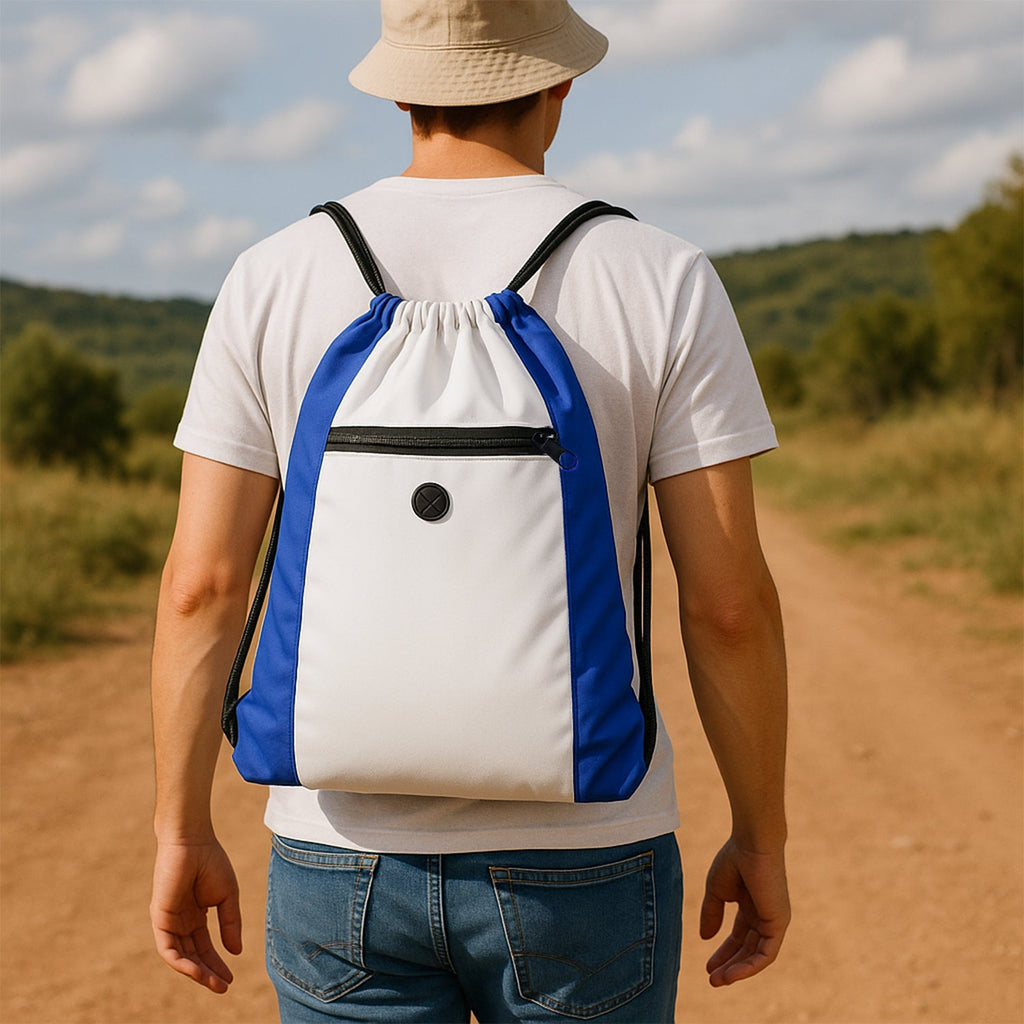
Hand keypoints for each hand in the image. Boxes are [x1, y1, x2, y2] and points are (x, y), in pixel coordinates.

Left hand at [150, 838, 242, 993]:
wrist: (193, 841)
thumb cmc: (211, 861)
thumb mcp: (227, 897)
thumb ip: (230, 923)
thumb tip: (236, 952)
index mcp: (196, 914)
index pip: (205, 945)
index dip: (218, 962)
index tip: (231, 977)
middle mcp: (181, 921)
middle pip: (194, 954)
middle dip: (209, 972)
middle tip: (224, 986)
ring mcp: (169, 921)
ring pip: (181, 957)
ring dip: (197, 973)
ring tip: (215, 984)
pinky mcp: (160, 919)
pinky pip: (168, 950)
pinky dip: (182, 963)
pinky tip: (198, 972)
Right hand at [700, 838, 789, 986]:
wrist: (751, 843)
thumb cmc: (734, 858)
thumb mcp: (716, 891)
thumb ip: (712, 914)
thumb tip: (705, 938)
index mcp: (750, 905)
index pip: (738, 936)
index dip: (723, 951)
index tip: (707, 965)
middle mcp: (764, 915)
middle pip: (746, 948)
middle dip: (728, 964)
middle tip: (712, 979)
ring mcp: (773, 920)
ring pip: (756, 955)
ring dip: (738, 970)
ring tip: (718, 981)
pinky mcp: (779, 923)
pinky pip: (766, 953)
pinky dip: (750, 966)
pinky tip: (733, 974)